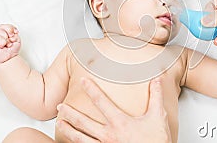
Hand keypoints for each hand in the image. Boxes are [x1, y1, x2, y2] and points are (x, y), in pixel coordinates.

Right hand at [0, 24, 20, 63]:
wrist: (8, 59)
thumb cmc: (11, 50)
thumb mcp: (16, 39)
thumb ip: (15, 33)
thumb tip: (13, 30)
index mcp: (2, 33)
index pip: (5, 25)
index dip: (12, 28)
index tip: (16, 33)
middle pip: (3, 26)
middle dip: (10, 32)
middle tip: (11, 40)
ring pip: (0, 31)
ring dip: (7, 39)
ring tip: (7, 45)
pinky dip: (3, 42)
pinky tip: (3, 46)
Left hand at [56, 78, 171, 142]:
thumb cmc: (156, 141)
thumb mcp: (157, 117)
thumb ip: (156, 97)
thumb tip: (157, 80)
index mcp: (119, 123)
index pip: (101, 102)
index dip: (91, 89)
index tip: (83, 80)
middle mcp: (108, 135)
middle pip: (84, 122)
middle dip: (70, 113)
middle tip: (59, 106)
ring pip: (81, 138)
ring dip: (68, 129)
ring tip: (59, 123)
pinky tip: (71, 142)